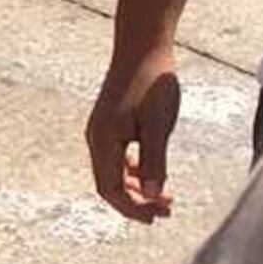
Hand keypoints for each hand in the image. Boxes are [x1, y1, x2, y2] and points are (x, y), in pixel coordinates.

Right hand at [86, 40, 182, 223]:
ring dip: (136, 189)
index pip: (111, 189)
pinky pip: (116, 158)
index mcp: (104, 140)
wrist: (142, 47)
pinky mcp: (109, 123)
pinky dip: (134, 172)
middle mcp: (96, 138)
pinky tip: (154, 172)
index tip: (158, 217)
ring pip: (112, 173)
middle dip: (135, 203)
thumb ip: (154, 161)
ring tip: (165, 198)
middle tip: (166, 212)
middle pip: (108, 185)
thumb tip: (153, 195)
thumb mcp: (158, 125)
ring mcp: (101, 130)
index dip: (132, 208)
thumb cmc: (153, 82)